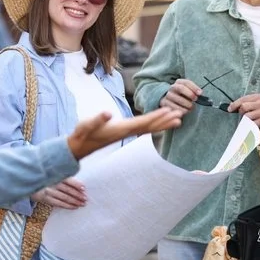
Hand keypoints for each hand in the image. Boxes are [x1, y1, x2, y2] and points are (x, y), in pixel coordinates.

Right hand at [31, 178, 86, 209]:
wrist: (28, 182)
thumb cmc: (45, 178)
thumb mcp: (53, 174)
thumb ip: (63, 176)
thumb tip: (79, 184)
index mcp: (54, 175)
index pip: (68, 180)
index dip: (76, 184)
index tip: (84, 188)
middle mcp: (51, 183)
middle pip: (67, 190)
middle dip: (78, 195)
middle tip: (85, 198)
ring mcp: (48, 191)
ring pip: (64, 197)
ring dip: (74, 201)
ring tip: (82, 204)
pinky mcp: (45, 199)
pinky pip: (58, 203)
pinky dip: (67, 206)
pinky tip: (74, 207)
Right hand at [66, 108, 181, 159]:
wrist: (79, 146)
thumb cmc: (82, 134)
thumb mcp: (87, 125)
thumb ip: (97, 119)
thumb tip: (108, 113)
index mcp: (121, 129)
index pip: (143, 122)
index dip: (157, 117)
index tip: (170, 112)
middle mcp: (127, 132)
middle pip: (150, 127)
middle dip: (165, 121)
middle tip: (181, 116)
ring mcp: (126, 133)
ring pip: (148, 128)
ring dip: (162, 124)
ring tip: (176, 119)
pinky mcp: (123, 132)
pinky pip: (142, 128)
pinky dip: (153, 124)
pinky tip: (159, 123)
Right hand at [160, 79, 201, 113]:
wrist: (170, 101)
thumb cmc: (182, 96)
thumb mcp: (188, 91)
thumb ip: (193, 91)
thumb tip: (200, 93)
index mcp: (179, 82)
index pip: (186, 82)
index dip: (194, 87)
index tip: (200, 93)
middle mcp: (172, 87)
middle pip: (181, 88)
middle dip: (190, 94)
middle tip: (195, 100)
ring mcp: (168, 95)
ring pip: (178, 99)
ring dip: (187, 104)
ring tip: (191, 107)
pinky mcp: (164, 103)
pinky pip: (174, 107)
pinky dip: (182, 110)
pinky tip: (186, 111)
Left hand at [228, 93, 259, 126]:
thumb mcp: (256, 103)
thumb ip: (244, 103)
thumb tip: (230, 106)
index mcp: (259, 96)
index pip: (243, 99)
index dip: (235, 104)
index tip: (229, 109)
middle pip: (244, 107)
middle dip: (242, 112)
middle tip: (245, 115)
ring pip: (247, 116)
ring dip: (246, 120)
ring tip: (250, 120)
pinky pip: (252, 124)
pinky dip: (249, 126)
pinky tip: (251, 125)